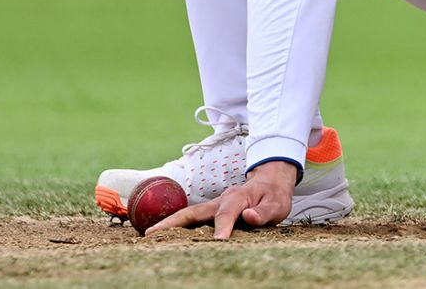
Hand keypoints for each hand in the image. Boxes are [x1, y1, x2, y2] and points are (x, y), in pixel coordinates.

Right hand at [145, 160, 296, 238]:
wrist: (270, 183)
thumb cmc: (273, 197)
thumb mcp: (277, 205)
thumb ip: (264, 212)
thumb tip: (250, 217)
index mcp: (238, 198)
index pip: (227, 213)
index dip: (223, 227)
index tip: (219, 241)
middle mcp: (221, 200)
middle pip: (194, 212)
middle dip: (173, 222)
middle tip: (152, 234)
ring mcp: (214, 206)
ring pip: (189, 215)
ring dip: (169, 224)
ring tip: (148, 236)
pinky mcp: (212, 212)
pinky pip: (193, 220)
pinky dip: (177, 226)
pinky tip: (165, 237)